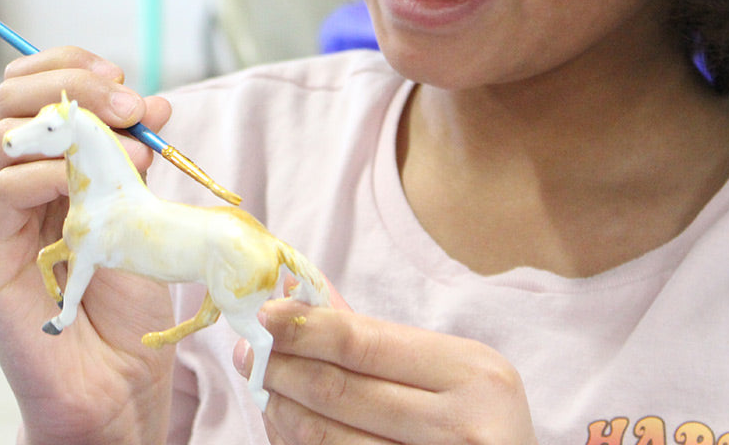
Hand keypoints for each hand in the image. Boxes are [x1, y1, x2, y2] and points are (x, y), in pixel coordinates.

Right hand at [0, 47, 175, 444]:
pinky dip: (50, 173)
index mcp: (45, 162)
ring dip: (76, 128)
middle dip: (77, 85)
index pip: (37, 87)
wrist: (114, 374)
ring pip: (6, 135)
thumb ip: (137, 156)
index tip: (126, 81)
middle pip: (14, 97)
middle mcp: (12, 180)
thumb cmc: (128, 290)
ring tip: (134, 155)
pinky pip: (3, 191)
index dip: (75, 67)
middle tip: (131, 106)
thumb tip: (154, 105)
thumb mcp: (141, 207)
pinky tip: (89, 185)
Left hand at [235, 290, 536, 444]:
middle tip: (248, 351)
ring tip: (263, 385)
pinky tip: (287, 424)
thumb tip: (313, 298)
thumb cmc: (480, 423)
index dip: (306, 327)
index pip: (365, 343)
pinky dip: (303, 444)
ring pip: (331, 439)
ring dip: (284, 409)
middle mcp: (463, 424)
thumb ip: (381, 339)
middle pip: (342, 390)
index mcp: (473, 372)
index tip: (263, 313)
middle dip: (284, 367)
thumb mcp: (452, 373)